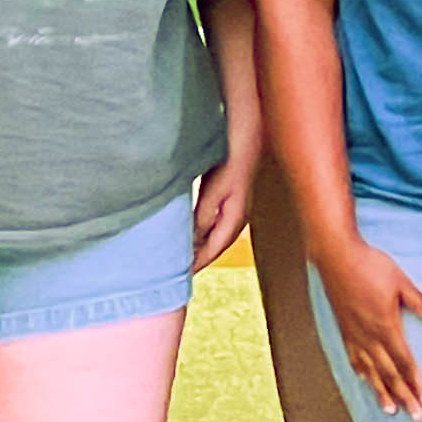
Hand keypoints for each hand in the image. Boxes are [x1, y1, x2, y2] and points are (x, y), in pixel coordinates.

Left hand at [190, 146, 259, 270]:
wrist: (244, 144)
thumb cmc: (229, 164)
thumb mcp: (212, 193)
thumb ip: (202, 218)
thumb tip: (193, 241)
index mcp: (233, 221)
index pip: (212, 251)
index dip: (196, 264)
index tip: (180, 277)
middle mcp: (236, 221)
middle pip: (214, 249)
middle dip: (198, 261)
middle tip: (178, 273)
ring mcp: (234, 214)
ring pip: (214, 240)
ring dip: (200, 250)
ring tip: (183, 259)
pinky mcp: (229, 206)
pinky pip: (214, 229)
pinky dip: (202, 237)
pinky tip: (193, 237)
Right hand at [315, 230, 421, 418]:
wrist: (336, 255)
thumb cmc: (370, 265)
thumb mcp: (401, 282)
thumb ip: (420, 303)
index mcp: (386, 326)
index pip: (405, 362)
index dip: (416, 382)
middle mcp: (369, 336)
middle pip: (389, 374)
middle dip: (404, 396)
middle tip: (416, 417)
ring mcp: (354, 334)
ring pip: (370, 371)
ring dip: (381, 392)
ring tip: (391, 410)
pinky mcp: (344, 329)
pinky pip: (353, 358)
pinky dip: (361, 373)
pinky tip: (365, 380)